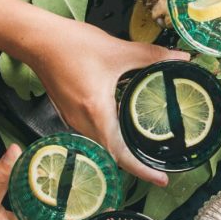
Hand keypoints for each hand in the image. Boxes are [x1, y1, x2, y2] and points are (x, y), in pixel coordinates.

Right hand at [31, 18, 186, 186]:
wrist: (38, 40)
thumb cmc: (71, 45)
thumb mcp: (118, 50)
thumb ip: (153, 56)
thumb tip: (182, 58)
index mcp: (96, 113)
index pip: (122, 155)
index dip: (143, 171)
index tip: (162, 179)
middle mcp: (82, 122)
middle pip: (112, 156)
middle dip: (135, 164)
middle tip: (158, 165)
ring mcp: (72, 120)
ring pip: (101, 146)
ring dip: (121, 150)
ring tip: (143, 149)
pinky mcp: (68, 113)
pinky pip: (91, 134)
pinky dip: (108, 137)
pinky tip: (121, 125)